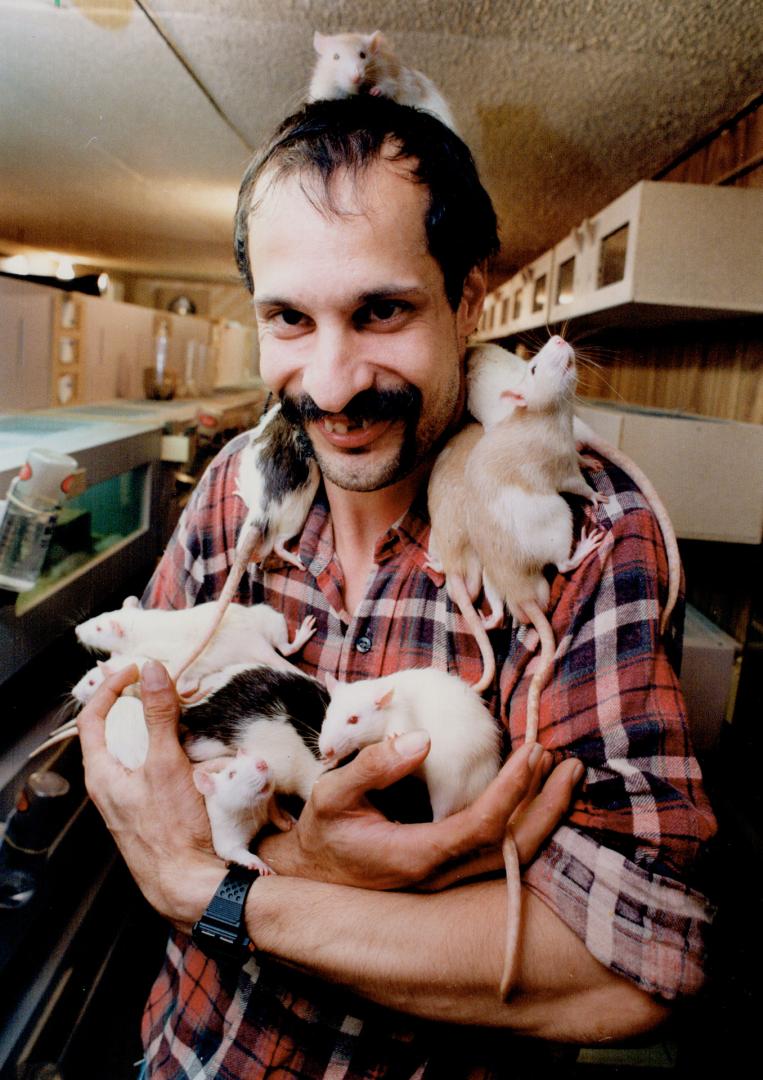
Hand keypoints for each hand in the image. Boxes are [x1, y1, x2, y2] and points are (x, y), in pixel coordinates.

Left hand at [78, 661, 223, 931]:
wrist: (187, 883)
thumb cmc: (172, 830)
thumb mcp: (166, 764)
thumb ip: (159, 715)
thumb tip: (152, 671)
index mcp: (102, 774)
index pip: (92, 718)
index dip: (111, 689)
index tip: (136, 671)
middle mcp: (110, 787)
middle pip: (114, 733)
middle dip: (138, 707)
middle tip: (163, 689)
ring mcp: (129, 801)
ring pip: (136, 753)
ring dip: (155, 730)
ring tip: (181, 716)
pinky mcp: (149, 811)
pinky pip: (152, 772)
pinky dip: (167, 753)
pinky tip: (191, 753)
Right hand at [258, 734, 581, 889]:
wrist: (312, 876)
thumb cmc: (324, 830)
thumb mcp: (333, 793)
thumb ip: (373, 767)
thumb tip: (422, 741)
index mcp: (417, 857)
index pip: (482, 827)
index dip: (513, 791)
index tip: (533, 754)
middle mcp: (442, 875)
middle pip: (512, 850)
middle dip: (547, 807)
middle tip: (571, 765)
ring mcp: (450, 879)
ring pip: (513, 857)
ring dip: (544, 816)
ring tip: (565, 774)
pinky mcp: (452, 873)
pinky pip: (501, 854)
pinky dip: (527, 824)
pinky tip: (538, 794)